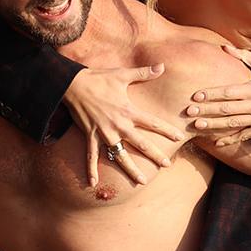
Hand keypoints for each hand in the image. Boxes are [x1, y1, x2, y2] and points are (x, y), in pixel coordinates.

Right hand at [62, 63, 185, 186]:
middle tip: (166, 165)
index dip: (166, 130)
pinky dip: (91, 170)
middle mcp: (118, 125)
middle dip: (155, 155)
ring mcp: (103, 133)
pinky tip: (93, 184)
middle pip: (140, 144)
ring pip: (119, 155)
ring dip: (130, 169)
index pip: (152, 122)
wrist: (72, 85)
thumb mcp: (122, 74)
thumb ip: (143, 73)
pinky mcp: (90, 135)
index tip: (178, 137)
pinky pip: (91, 156)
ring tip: (141, 181)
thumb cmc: (99, 79)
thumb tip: (162, 66)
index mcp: (128, 111)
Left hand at [186, 44, 250, 146]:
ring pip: (233, 124)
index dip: (211, 94)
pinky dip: (230, 140)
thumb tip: (223, 47)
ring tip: (197, 126)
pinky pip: (244, 136)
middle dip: (207, 110)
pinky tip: (216, 142)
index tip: (195, 96)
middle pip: (226, 109)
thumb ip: (243, 56)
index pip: (228, 92)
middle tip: (188, 112)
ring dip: (214, 125)